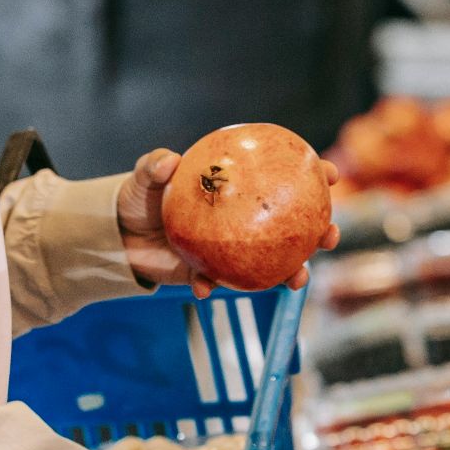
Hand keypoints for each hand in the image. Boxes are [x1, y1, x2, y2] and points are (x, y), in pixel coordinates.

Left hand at [117, 147, 342, 298]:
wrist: (118, 236)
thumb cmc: (139, 197)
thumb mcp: (145, 177)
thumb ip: (154, 166)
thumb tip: (169, 161)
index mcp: (237, 188)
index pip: (283, 177)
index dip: (313, 174)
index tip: (331, 173)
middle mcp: (242, 219)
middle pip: (293, 224)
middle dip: (321, 230)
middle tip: (330, 234)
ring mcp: (231, 248)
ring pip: (272, 261)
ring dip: (292, 271)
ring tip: (298, 279)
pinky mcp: (210, 273)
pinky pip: (220, 282)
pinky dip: (214, 286)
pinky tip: (206, 289)